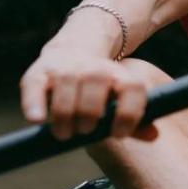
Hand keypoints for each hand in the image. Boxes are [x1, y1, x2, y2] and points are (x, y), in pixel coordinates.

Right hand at [19, 48, 149, 141]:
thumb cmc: (101, 88)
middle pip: (95, 96)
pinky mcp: (39, 73)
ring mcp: (66, 70)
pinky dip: (34, 104)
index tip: (119, 134)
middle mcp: (94, 70)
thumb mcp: (122, 98)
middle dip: (89, 120)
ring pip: (66, 92)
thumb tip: (153, 137)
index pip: (132, 90)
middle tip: (84, 131)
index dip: (128, 115)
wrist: (74, 51)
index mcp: (120, 76)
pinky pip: (34, 88)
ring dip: (64, 119)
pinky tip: (38, 120)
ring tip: (65, 133)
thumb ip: (137, 120)